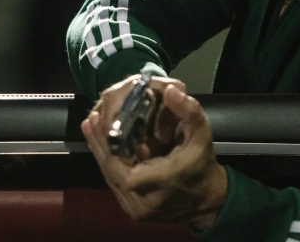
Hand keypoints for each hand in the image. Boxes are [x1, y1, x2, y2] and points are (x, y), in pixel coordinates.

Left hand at [81, 83, 227, 228]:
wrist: (208, 199)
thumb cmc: (202, 165)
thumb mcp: (200, 135)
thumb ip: (188, 111)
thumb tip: (171, 90)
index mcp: (156, 184)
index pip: (119, 166)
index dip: (105, 144)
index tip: (97, 119)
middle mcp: (141, 201)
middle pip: (109, 170)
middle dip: (98, 143)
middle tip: (90, 119)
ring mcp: (134, 208)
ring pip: (109, 177)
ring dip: (100, 152)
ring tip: (91, 127)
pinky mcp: (132, 209)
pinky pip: (115, 183)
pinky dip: (108, 163)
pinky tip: (102, 145)